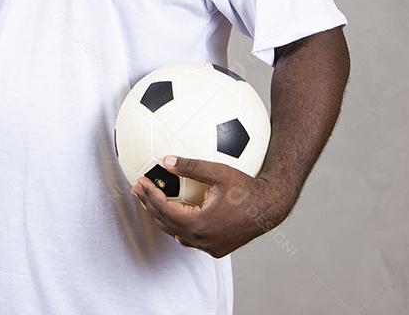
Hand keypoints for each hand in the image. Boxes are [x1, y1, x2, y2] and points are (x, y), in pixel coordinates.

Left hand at [130, 156, 293, 257]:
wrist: (270, 207)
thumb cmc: (247, 187)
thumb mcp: (219, 172)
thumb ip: (191, 166)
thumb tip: (165, 159)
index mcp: (199, 223)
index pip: (164, 209)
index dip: (149, 195)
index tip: (140, 180)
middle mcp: (201, 239)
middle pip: (166, 223)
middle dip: (149, 205)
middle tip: (138, 188)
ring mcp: (209, 246)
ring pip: (176, 233)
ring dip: (162, 216)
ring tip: (150, 199)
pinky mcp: (217, 249)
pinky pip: (190, 238)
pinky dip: (178, 225)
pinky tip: (174, 211)